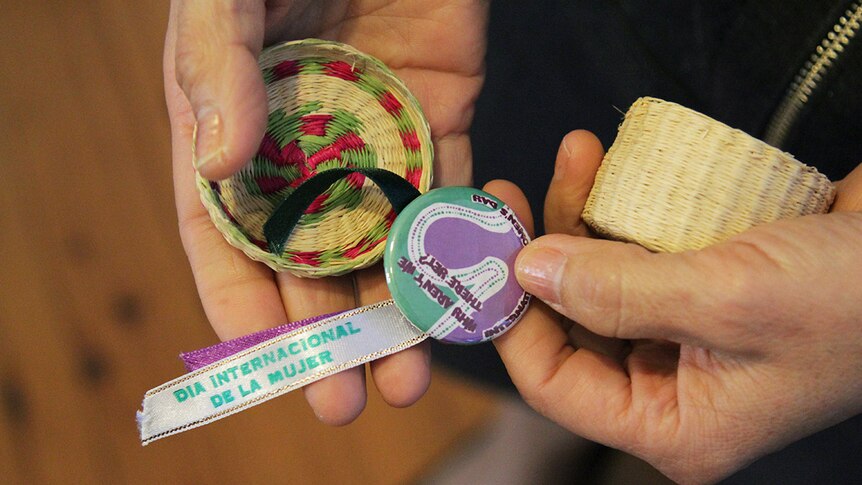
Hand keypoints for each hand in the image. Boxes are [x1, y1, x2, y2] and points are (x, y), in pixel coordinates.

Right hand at [164, 0, 487, 423]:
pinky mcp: (439, 115)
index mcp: (232, 127)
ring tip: (408, 374)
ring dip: (394, 309)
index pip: (225, 235)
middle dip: (328, 332)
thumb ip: (215, 69)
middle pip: (309, 260)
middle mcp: (300, 147)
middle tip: (350, 400)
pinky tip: (461, 295)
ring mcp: (372, 137)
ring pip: (381, 241)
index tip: (269, 361)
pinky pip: (446, 189)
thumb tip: (222, 164)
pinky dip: (452, 243)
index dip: (242, 304)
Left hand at [494, 130, 861, 482]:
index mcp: (676, 425)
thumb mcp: (727, 301)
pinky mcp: (699, 287)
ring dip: (579, 219)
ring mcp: (685, 336)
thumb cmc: (854, 299)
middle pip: (571, 326)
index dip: (513, 319)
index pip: (556, 385)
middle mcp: (673, 387)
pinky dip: (617, 213)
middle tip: (516, 193)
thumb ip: (617, 292)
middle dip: (544, 255)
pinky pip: (635, 254)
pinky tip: (606, 169)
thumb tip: (528, 272)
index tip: (491, 252)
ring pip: (598, 282)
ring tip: (573, 158)